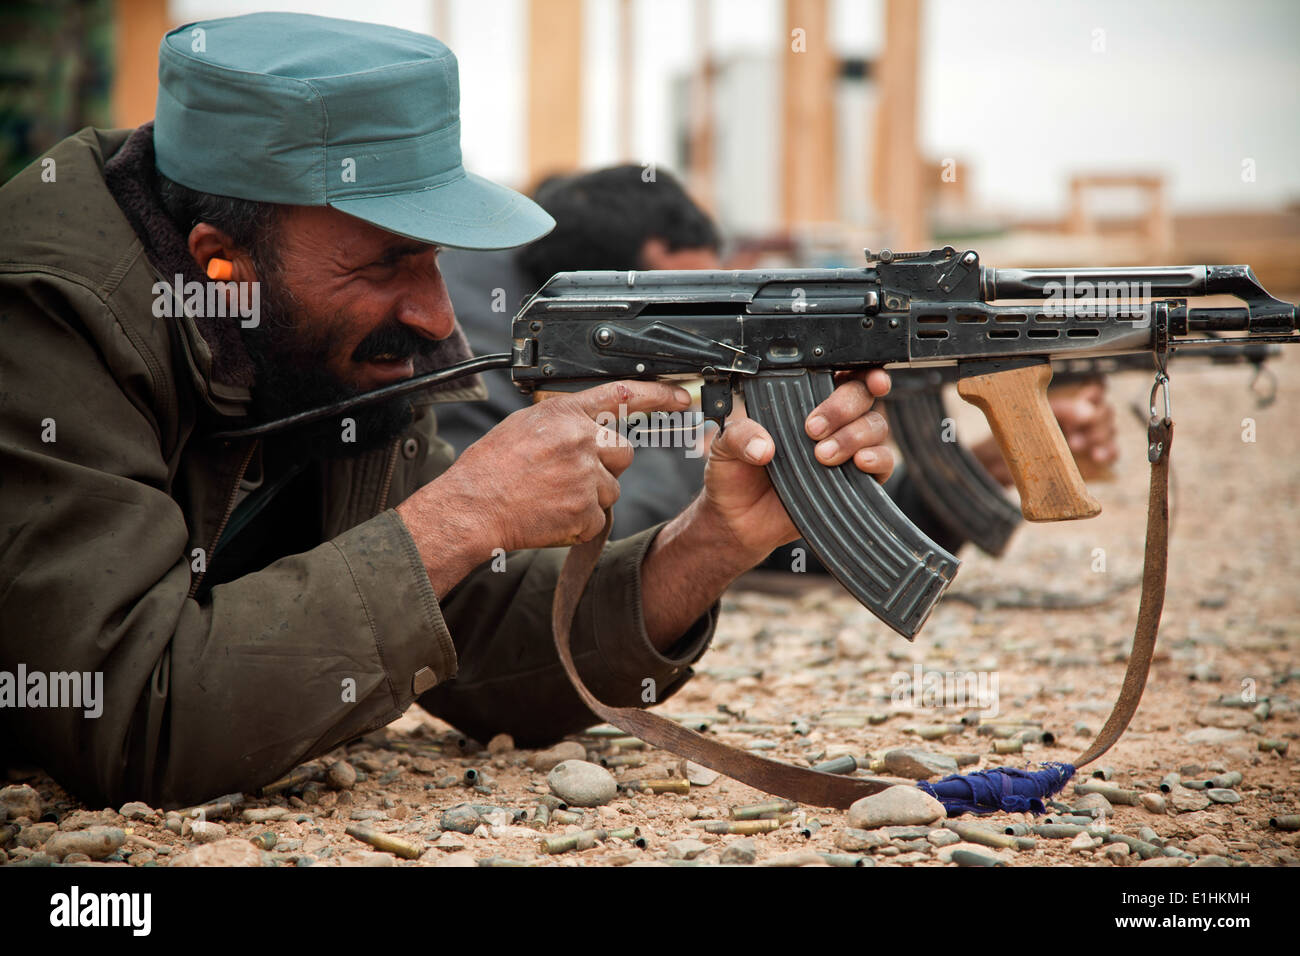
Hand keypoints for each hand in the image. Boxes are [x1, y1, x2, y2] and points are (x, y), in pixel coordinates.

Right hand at [396, 380, 690, 590]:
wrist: (472, 508)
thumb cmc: (490, 468)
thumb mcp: (525, 425)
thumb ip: (564, 421)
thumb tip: (591, 425)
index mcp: (565, 414)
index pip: (622, 395)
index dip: (657, 396)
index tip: (680, 398)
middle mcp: (580, 440)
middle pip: (623, 452)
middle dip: (605, 465)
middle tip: (569, 475)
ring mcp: (585, 476)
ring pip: (612, 488)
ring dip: (590, 496)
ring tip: (551, 495)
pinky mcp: (586, 510)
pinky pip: (598, 517)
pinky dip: (579, 521)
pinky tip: (551, 513)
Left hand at [690, 369, 893, 562]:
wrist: (738, 522)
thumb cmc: (736, 475)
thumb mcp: (725, 447)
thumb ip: (741, 435)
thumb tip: (764, 446)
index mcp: (801, 402)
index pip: (838, 374)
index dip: (859, 369)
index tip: (863, 375)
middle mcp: (831, 422)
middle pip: (861, 396)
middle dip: (843, 406)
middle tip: (812, 428)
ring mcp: (846, 449)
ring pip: (874, 426)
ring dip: (854, 436)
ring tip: (822, 454)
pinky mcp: (855, 480)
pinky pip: (884, 462)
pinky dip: (877, 458)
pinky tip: (859, 462)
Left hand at [974, 379, 1118, 485]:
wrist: (1000, 461)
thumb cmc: (1014, 431)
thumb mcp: (1032, 415)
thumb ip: (1060, 409)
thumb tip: (1087, 410)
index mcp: (1069, 398)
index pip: (1096, 386)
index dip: (1096, 391)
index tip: (1086, 397)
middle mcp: (1083, 415)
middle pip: (1106, 409)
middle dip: (1095, 420)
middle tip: (1075, 430)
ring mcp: (1090, 435)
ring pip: (1111, 430)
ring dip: (1099, 436)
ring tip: (1076, 445)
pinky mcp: (1092, 456)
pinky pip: (1112, 451)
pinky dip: (1108, 452)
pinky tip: (1096, 456)